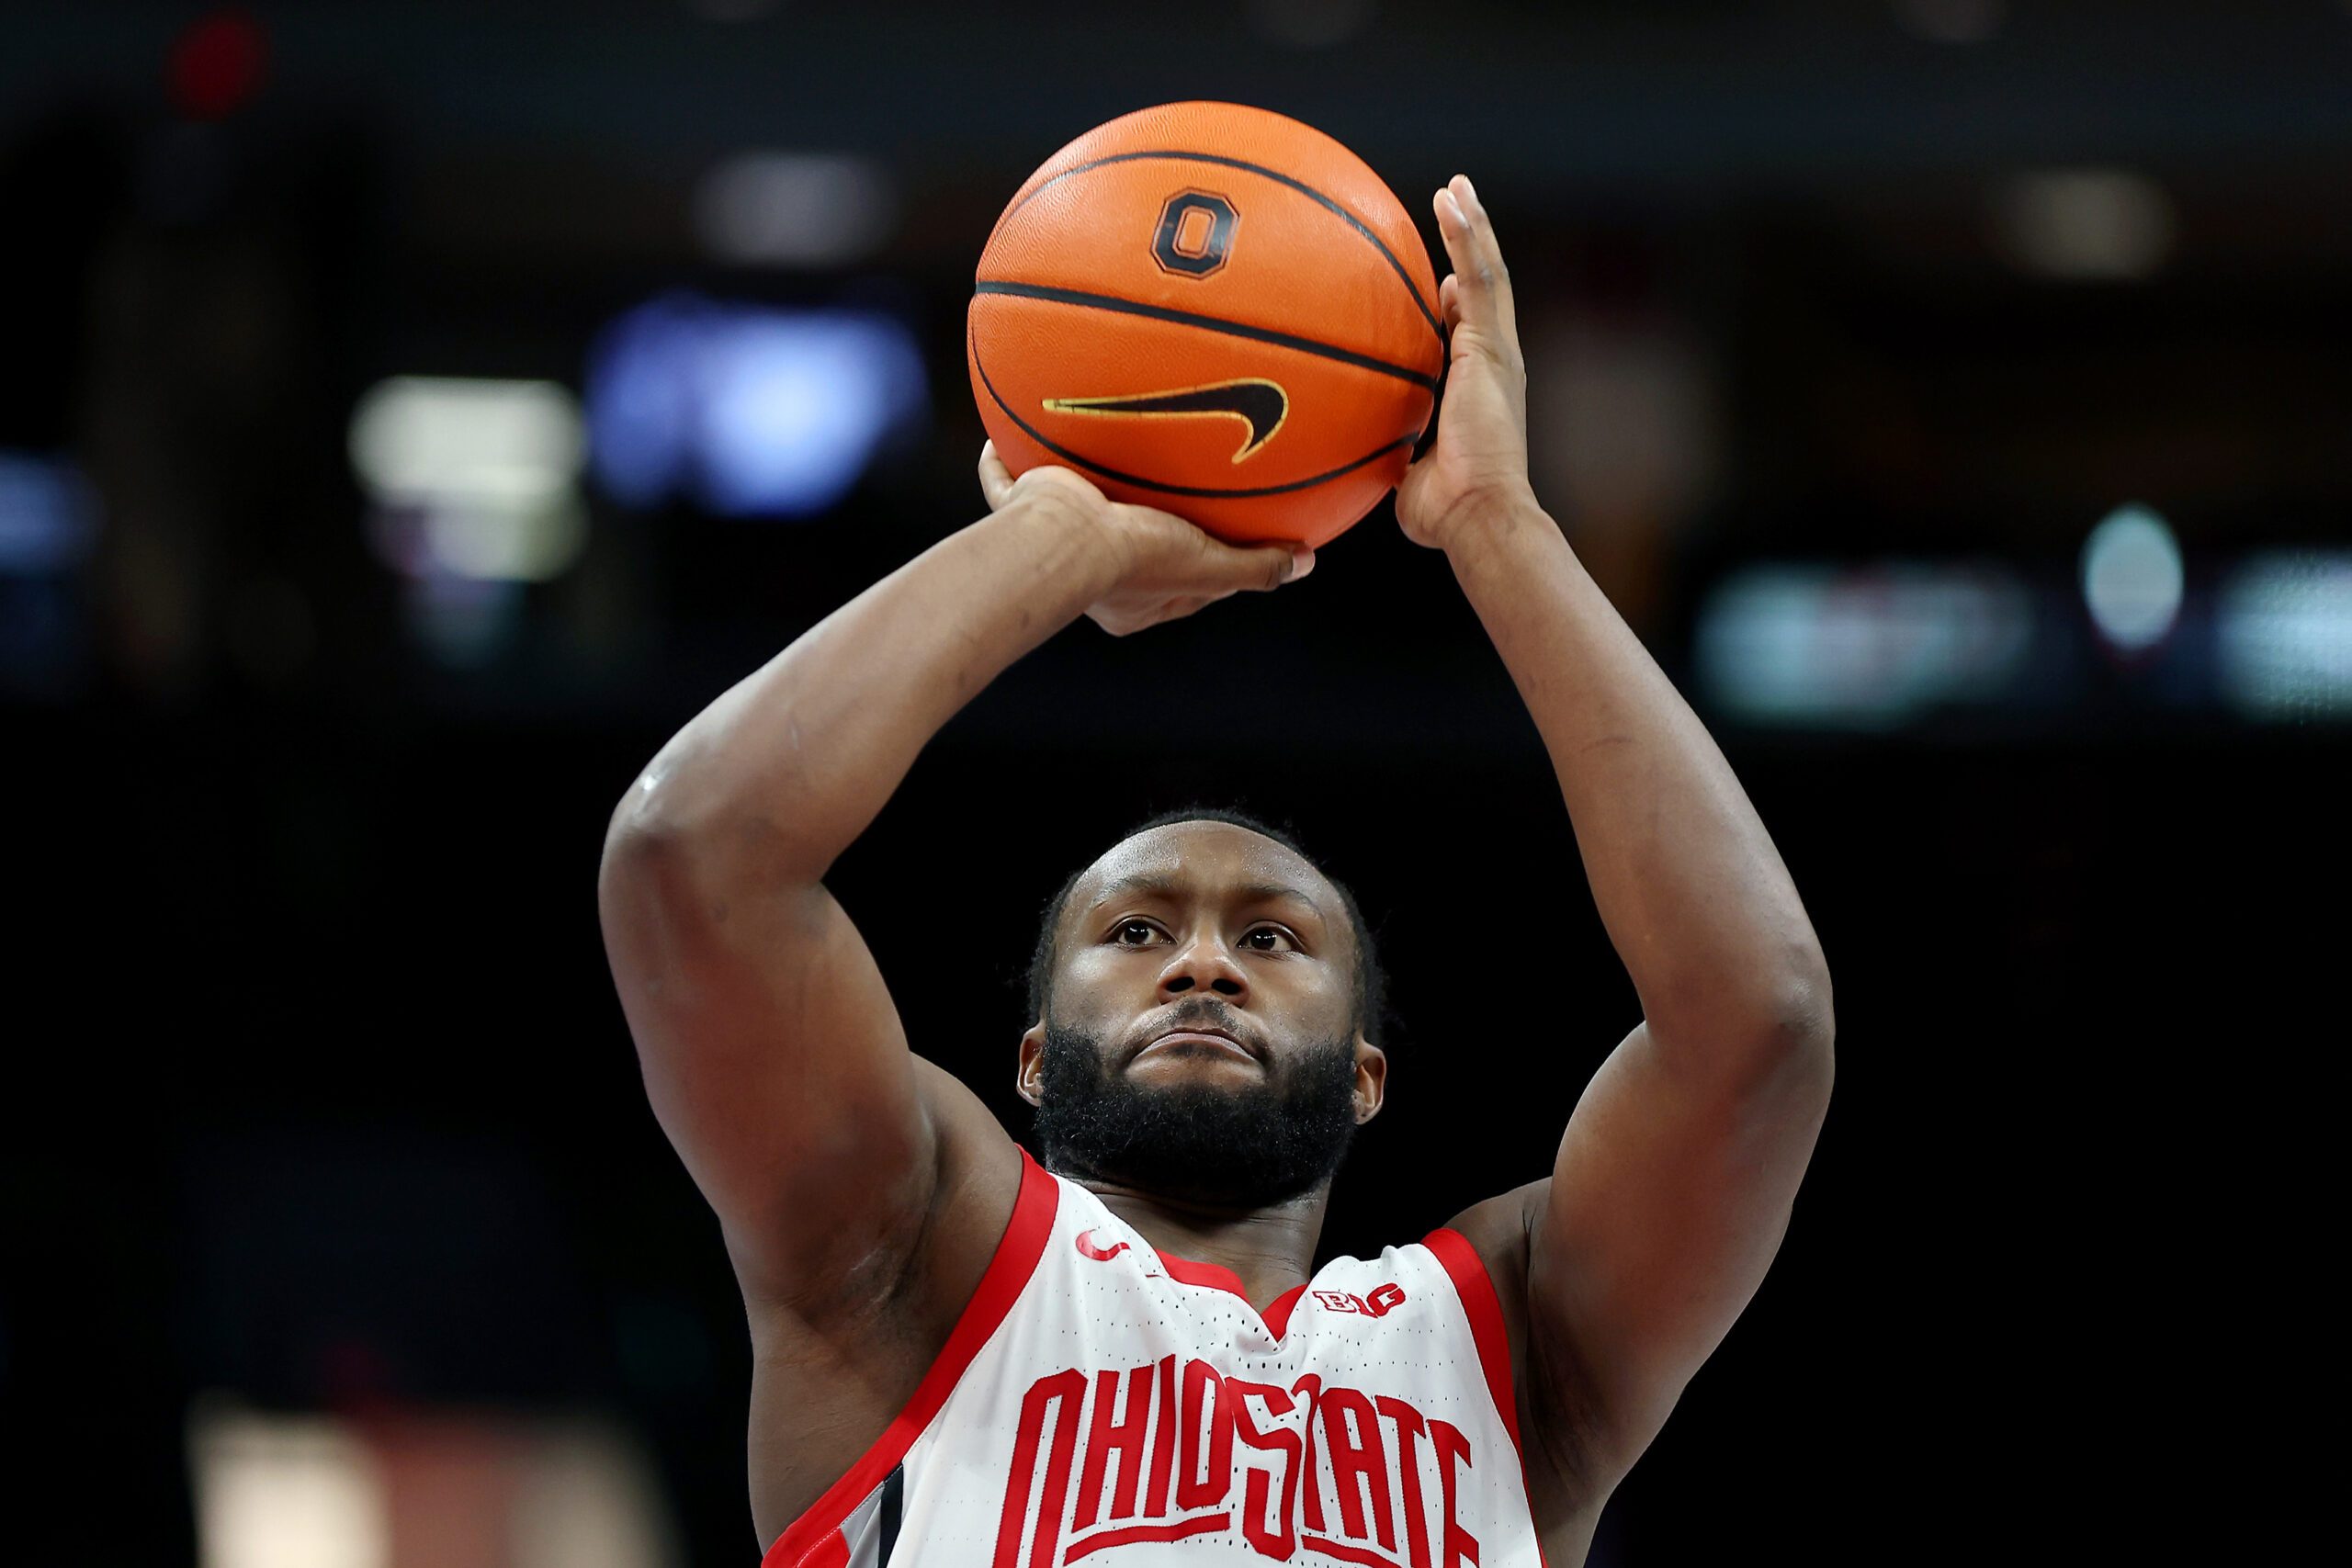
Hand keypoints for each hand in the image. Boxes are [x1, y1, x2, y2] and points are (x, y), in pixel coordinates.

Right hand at [977, 443, 1312, 636]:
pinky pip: (1007, 484)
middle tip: (1159, 498)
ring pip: (1063, 516)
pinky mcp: (1024, 508)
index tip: (1220, 536)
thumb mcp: (1209, 565)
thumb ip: (1256, 567)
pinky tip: (1003, 437)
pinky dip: (1003, 466)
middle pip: (1122, 548)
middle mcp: (1092, 578)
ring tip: (1092, 457)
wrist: (1063, 537)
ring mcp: (1054, 542)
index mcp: (1133, 601)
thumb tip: (1306, 563)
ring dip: (1076, 489)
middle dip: (1137, 526)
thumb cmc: (1137, 556)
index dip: (1202, 563)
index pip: (1178, 582)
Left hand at [1394, 175, 1533, 550]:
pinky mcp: (1492, 345)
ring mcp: (1498, 350)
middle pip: (1484, 288)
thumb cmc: (1444, 511)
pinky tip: (1450, 199)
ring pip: (1487, 271)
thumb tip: (1357, 457)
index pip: (1468, 330)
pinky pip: (1480, 277)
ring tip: (1454, 187)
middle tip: (1453, 205)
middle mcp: (1494, 362)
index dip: (1456, 300)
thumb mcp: (1405, 472)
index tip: (1439, 280)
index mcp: (1477, 387)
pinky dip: (1467, 235)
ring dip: (1471, 225)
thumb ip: (1389, 455)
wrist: (1477, 513)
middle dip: (1470, 245)